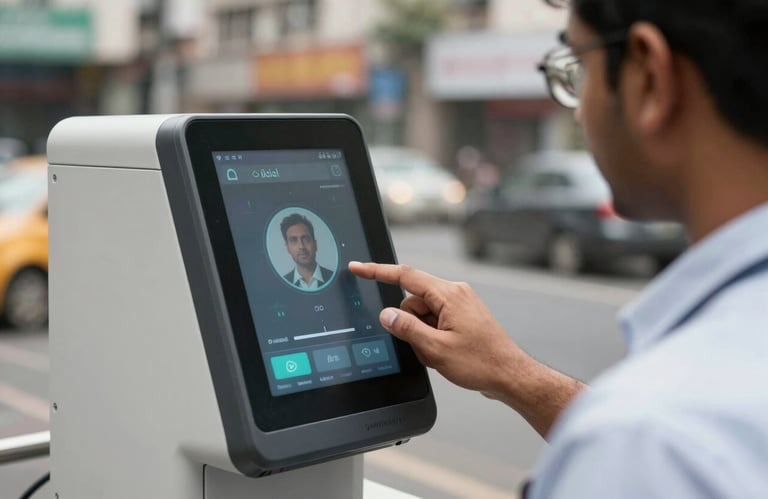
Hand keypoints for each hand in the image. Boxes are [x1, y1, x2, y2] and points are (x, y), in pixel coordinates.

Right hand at [348, 261, 530, 400]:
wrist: (510, 375)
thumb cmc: (482, 362)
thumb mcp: (436, 349)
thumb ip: (407, 329)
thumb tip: (386, 314)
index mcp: (449, 294)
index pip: (405, 276)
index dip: (377, 272)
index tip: (358, 268)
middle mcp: (455, 293)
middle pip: (412, 302)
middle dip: (411, 326)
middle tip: (428, 349)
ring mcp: (459, 305)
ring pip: (422, 315)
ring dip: (423, 336)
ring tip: (441, 355)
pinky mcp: (461, 317)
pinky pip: (434, 322)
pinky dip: (432, 338)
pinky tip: (446, 354)